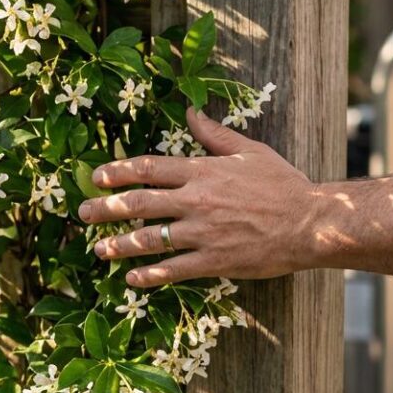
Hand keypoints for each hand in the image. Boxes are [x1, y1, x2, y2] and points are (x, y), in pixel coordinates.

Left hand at [77, 108, 319, 287]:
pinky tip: (131, 279)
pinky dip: (148, 275)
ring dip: (119, 245)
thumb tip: (190, 114)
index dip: (118, 172)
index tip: (97, 178)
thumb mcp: (249, 151)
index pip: (149, 168)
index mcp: (203, 172)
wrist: (310, 222)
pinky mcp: (214, 261)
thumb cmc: (283, 185)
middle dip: (106, 209)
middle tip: (83, 213)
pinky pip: (173, 270)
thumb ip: (214, 135)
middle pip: (139, 203)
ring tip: (99, 249)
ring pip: (149, 239)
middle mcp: (196, 201)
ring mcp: (203, 233)